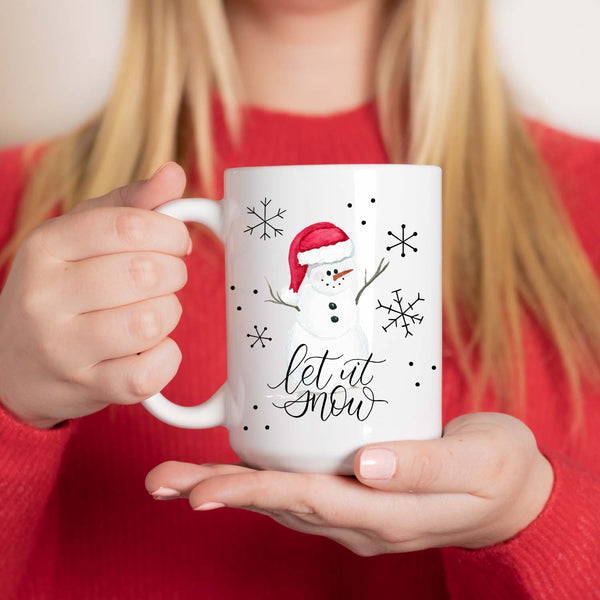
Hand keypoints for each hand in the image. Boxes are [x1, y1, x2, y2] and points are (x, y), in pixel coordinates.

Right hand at [0, 162, 190, 428]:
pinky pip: (149, 373)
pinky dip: (166, 358)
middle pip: (147, 273)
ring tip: (153, 314)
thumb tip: (173, 174)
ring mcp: (62, 348)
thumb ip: (129, 205)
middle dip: (174, 273)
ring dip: (169, 315)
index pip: (129, 226)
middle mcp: (46, 297)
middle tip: (165, 279)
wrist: (13, 365)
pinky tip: (153, 349)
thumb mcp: (81, 237)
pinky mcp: (86, 387)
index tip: (175, 242)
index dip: (170, 233)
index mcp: (47, 247)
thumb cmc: (61, 290)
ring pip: (152, 321)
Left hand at [145, 412, 553, 554]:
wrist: (513, 492)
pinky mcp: (357, 495)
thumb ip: (424, 467)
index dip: (252, 492)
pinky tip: (239, 467)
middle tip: (162, 482)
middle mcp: (360, 520)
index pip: (306, 501)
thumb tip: (366, 464)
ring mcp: (356, 512)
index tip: (202, 491)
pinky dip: (262, 480)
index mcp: (384, 514)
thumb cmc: (497, 471)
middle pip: (278, 504)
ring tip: (180, 478)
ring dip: (230, 487)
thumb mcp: (476, 465)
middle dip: (218, 492)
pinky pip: (301, 491)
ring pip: (282, 500)